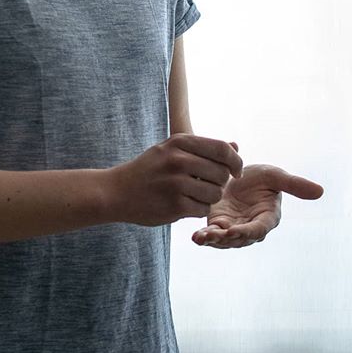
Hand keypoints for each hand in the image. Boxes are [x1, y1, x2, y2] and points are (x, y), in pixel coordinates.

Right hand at [107, 134, 242, 226]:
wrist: (116, 191)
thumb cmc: (149, 170)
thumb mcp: (172, 150)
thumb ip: (204, 148)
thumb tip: (236, 147)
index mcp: (179, 142)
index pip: (222, 149)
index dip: (235, 162)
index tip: (235, 172)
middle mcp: (178, 160)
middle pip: (222, 173)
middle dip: (220, 183)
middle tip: (205, 186)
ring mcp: (175, 183)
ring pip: (215, 194)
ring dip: (209, 198)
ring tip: (193, 196)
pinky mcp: (174, 205)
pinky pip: (203, 210)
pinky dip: (197, 210)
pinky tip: (183, 205)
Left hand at [191, 164, 323, 248]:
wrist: (235, 172)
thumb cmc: (260, 176)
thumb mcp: (276, 176)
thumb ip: (294, 185)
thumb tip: (321, 191)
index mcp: (267, 218)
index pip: (259, 229)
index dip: (247, 231)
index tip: (234, 230)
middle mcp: (250, 228)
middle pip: (239, 239)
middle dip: (226, 239)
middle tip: (214, 235)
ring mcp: (233, 228)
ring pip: (224, 241)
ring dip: (213, 241)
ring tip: (201, 238)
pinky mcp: (217, 225)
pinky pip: (212, 235)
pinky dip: (204, 237)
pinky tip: (196, 237)